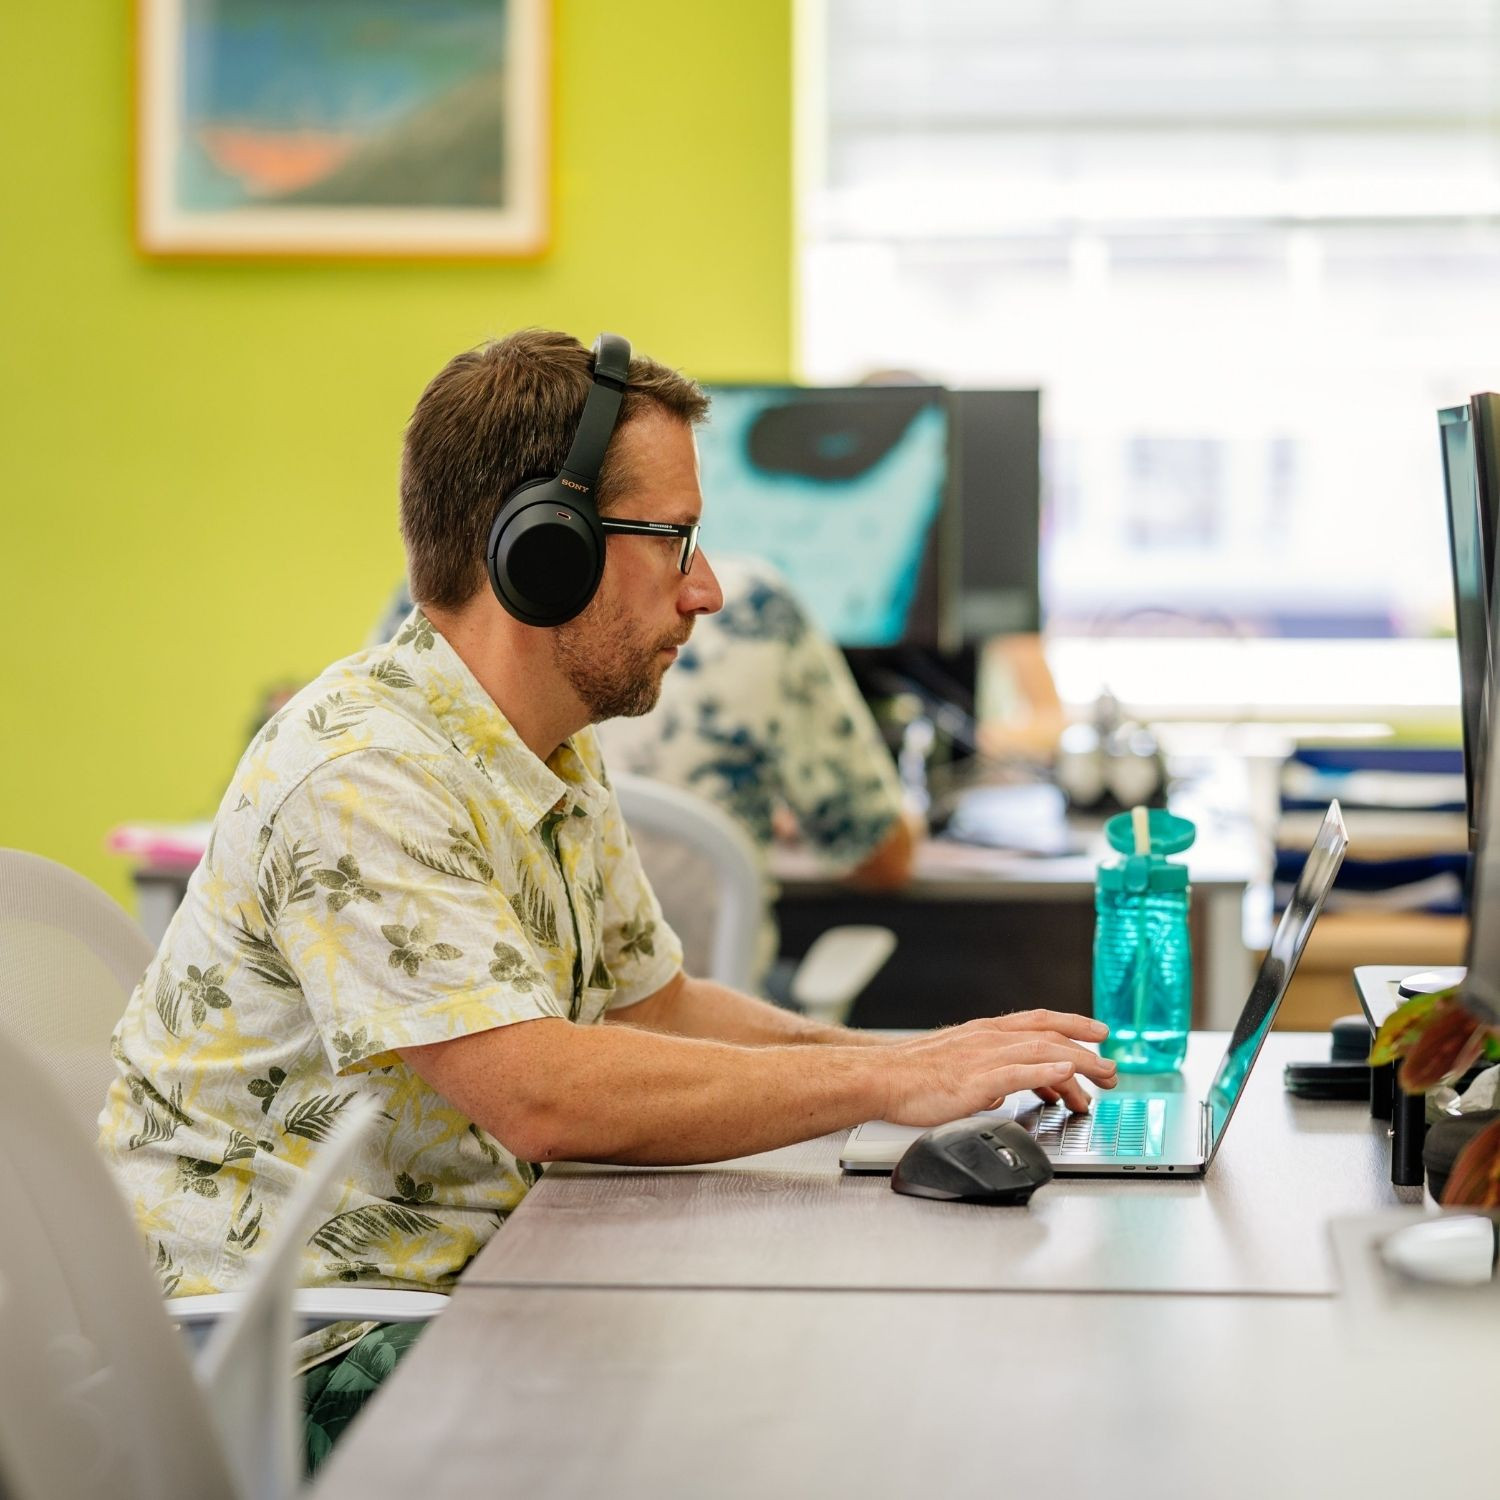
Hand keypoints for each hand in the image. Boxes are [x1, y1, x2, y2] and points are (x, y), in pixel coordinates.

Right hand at [880, 1010, 1116, 1126]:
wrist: (880, 1077)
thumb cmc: (910, 1075)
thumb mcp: (956, 1065)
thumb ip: (984, 1072)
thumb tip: (1004, 1088)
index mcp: (984, 1033)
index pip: (1039, 1020)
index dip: (1072, 1024)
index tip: (1098, 1032)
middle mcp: (989, 1039)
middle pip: (1050, 1036)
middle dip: (1087, 1050)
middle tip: (1111, 1070)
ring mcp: (984, 1058)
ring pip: (1043, 1052)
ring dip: (1079, 1063)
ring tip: (1103, 1076)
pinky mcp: (976, 1081)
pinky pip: (1018, 1073)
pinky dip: (1046, 1072)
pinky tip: (1066, 1076)